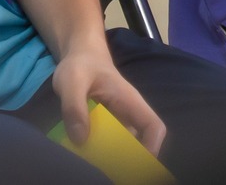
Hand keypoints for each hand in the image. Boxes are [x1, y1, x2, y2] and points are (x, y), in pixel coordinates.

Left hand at [50, 46, 166, 157]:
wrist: (78, 55)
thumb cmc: (80, 64)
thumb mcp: (72, 81)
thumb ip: (74, 107)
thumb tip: (81, 139)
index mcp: (129, 101)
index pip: (153, 126)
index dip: (151, 147)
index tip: (136, 163)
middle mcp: (126, 113)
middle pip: (138, 142)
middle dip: (127, 160)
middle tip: (107, 170)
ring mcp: (114, 119)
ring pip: (120, 145)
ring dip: (110, 157)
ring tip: (93, 166)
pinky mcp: (102, 123)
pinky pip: (105, 142)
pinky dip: (97, 151)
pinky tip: (82, 156)